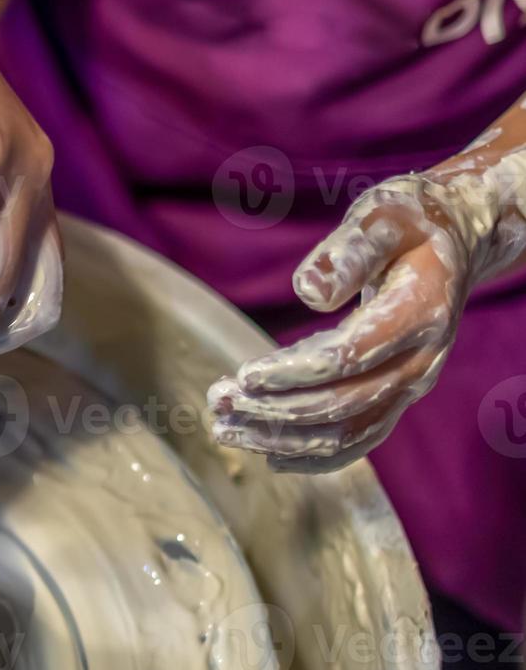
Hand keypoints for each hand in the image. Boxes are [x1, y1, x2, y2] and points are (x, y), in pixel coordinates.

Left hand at [209, 133, 525, 472]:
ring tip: (224, 428)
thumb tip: (308, 293)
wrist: (453, 240)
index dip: (293, 372)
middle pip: (340, 405)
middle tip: (217, 400)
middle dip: (272, 410)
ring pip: (345, 433)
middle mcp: (421, 362)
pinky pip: (358, 440)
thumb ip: (349, 250)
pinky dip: (312, 454)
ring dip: (280, 437)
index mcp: (420, 314)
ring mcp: (411, 386)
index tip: (243, 375)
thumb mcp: (384, 216)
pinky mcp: (397, 397)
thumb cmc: (411, 222)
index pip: (348, 357)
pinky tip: (268, 453)